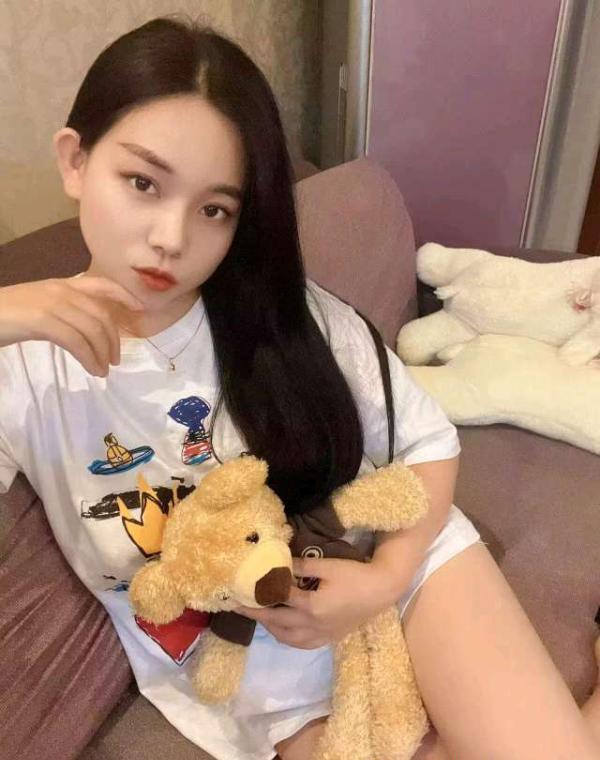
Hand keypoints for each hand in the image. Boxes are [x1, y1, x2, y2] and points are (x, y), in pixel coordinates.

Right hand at [0, 275, 143, 376]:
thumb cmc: (5, 315)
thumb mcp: (39, 306)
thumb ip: (64, 310)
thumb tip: (88, 328)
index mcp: (61, 284)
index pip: (102, 284)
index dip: (125, 296)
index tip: (140, 310)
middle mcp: (61, 290)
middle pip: (101, 314)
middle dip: (113, 339)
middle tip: (115, 360)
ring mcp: (52, 304)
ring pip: (93, 329)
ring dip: (103, 353)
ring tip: (103, 369)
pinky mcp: (43, 321)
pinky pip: (77, 342)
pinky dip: (89, 358)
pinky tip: (92, 369)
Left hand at [235, 557, 397, 649]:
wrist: (381, 590)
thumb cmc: (355, 575)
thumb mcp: (327, 565)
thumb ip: (301, 566)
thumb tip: (278, 561)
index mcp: (311, 606)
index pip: (277, 601)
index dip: (257, 595)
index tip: (240, 591)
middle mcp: (313, 625)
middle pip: (277, 622)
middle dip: (256, 614)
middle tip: (239, 607)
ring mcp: (322, 634)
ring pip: (288, 638)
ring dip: (270, 628)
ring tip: (259, 616)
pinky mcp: (329, 638)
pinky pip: (302, 644)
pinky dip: (287, 638)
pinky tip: (283, 630)